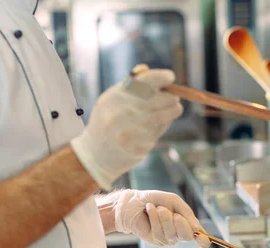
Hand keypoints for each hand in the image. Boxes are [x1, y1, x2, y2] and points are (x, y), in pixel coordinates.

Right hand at [71, 65, 182, 189]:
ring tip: (172, 109)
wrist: (95, 153)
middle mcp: (122, 112)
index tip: (170, 77)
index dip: (161, 77)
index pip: (144, 81)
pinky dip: (162, 126)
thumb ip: (131, 85)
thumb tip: (151, 72)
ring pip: (164, 116)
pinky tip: (157, 125)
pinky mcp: (138, 146)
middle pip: (160, 99)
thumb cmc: (108, 121)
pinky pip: (158, 131)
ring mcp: (131, 131)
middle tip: (174, 98)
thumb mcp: (112, 99)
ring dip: (173, 111)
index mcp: (116, 96)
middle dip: (171, 97)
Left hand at [112, 189, 210, 247]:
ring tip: (157, 207)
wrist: (134, 201)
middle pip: (187, 236)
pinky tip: (150, 210)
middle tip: (174, 214)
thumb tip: (197, 229)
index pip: (199, 236)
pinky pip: (159, 232)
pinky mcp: (155, 240)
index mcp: (186, 224)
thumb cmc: (156, 199)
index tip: (203, 240)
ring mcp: (167, 238)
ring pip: (172, 233)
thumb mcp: (174, 201)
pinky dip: (155, 218)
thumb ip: (187, 213)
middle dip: (181, 224)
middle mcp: (178, 233)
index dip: (203, 240)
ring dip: (164, 217)